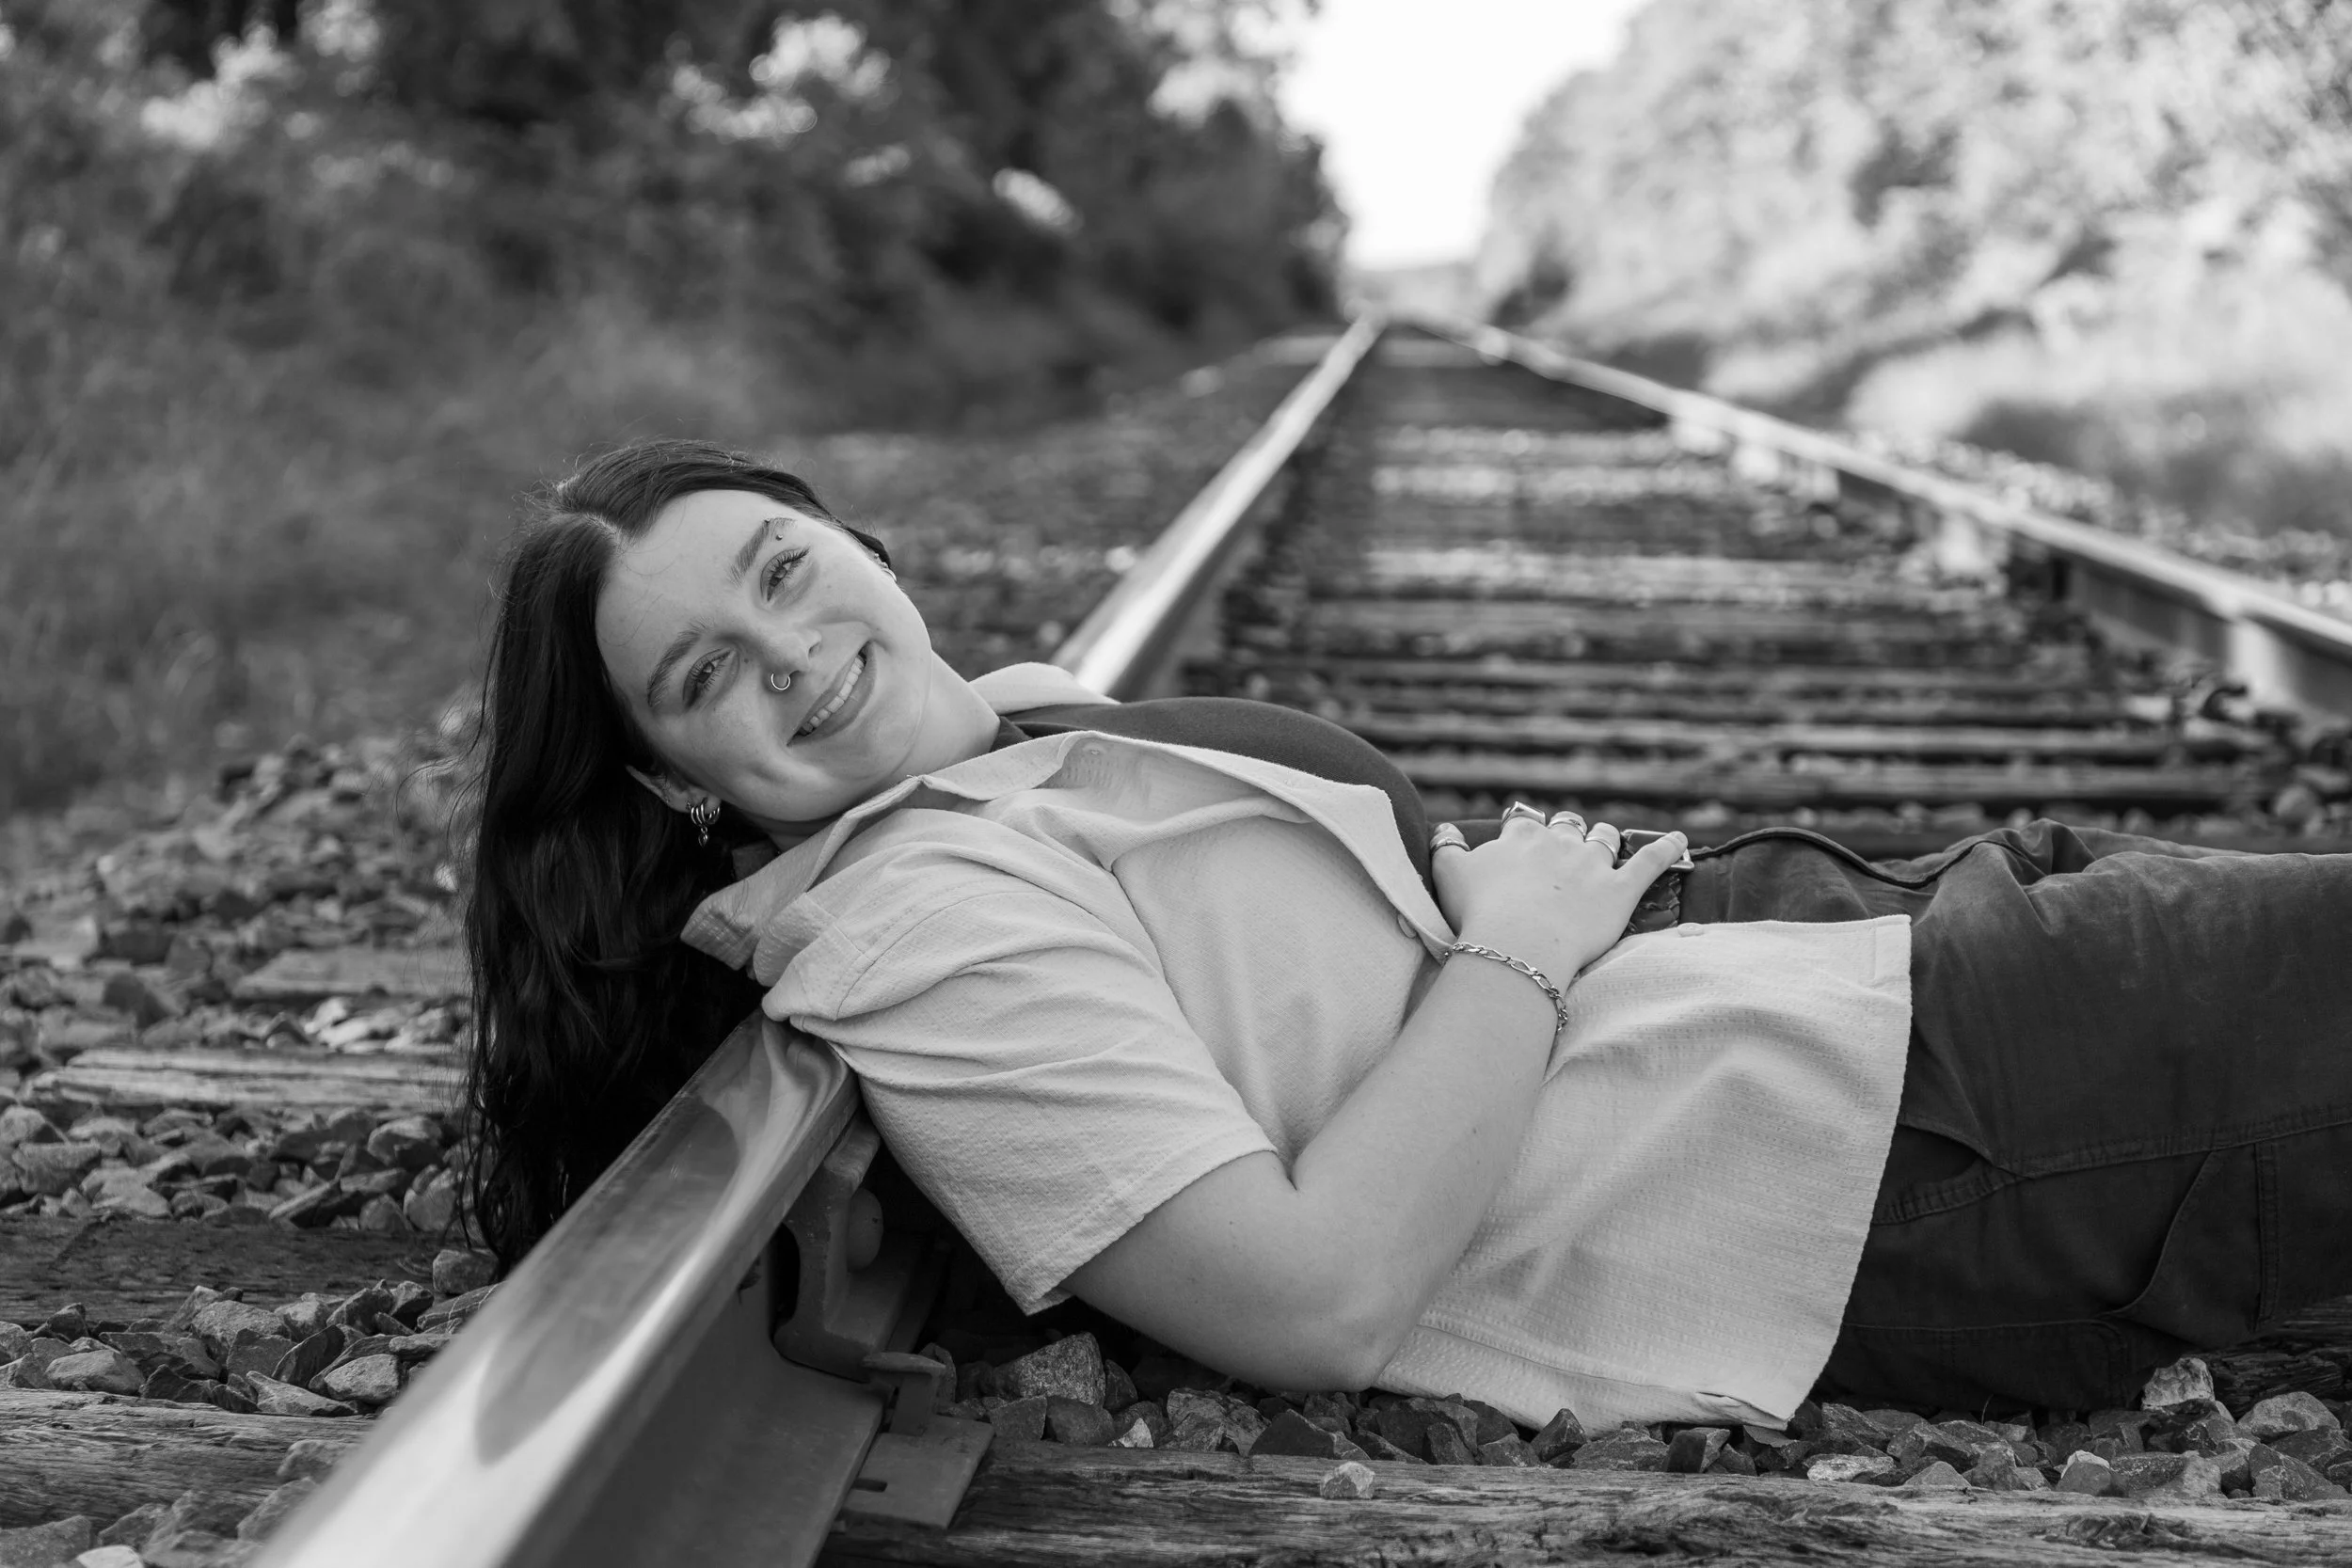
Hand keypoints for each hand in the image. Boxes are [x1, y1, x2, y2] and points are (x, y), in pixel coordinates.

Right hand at [1431, 812, 1685, 981]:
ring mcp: (1593, 864)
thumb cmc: (1478, 912)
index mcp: (1520, 836)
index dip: (1524, 833)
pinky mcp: (1620, 890)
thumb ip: (1445, 847)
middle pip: (1568, 826)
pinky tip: (1681, 839)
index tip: (1521, 844)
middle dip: (1567, 833)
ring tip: (1604, 842)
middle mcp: (1560, 842)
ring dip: (1604, 838)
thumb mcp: (1447, 874)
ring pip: (1604, 837)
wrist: (1517, 944)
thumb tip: (1445, 830)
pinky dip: (1668, 848)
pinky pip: (1650, 861)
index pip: (1525, 823)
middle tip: (1563, 849)